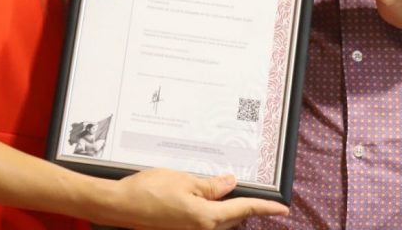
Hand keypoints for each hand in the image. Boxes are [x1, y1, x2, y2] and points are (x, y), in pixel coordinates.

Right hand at [104, 168, 287, 229]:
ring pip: (215, 220)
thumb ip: (210, 186)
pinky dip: (204, 210)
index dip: (265, 208)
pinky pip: (200, 221)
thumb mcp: (183, 180)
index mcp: (205, 218)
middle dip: (237, 204)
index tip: (283, 209)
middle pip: (229, 218)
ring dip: (219, 207)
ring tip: (216, 188)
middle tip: (243, 187)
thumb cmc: (146, 191)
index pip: (243, 211)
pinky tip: (195, 196)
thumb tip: (231, 184)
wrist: (118, 206)